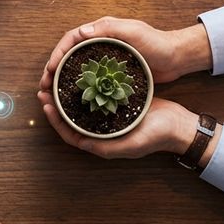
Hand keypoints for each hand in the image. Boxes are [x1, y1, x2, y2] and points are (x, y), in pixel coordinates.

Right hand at [38, 17, 211, 92]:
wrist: (176, 57)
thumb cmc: (157, 43)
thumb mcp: (134, 32)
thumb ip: (109, 29)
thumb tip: (81, 32)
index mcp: (101, 30)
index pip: (71, 40)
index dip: (57, 53)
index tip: (50, 68)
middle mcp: (98, 43)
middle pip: (68, 54)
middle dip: (53, 68)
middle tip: (45, 85)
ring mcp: (103, 58)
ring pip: (75, 67)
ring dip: (61, 79)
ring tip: (52, 93)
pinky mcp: (110, 72)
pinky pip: (88, 78)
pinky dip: (77, 86)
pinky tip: (72, 98)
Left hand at [40, 93, 211, 159]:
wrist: (179, 125)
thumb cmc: (156, 136)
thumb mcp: (131, 144)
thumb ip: (106, 147)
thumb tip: (82, 144)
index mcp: (100, 142)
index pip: (69, 132)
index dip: (55, 120)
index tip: (46, 104)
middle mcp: (100, 130)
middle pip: (70, 118)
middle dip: (55, 104)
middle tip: (44, 88)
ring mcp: (107, 118)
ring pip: (79, 106)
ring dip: (65, 95)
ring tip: (55, 80)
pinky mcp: (116, 105)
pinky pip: (94, 97)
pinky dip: (83, 88)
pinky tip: (78, 76)